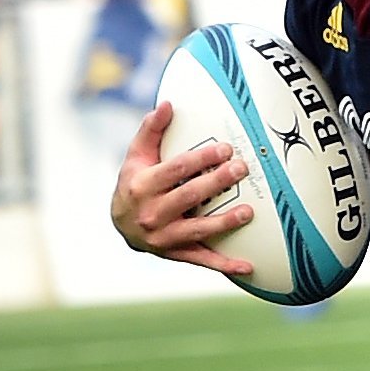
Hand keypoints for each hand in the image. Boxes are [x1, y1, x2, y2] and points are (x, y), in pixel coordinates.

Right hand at [109, 101, 254, 277]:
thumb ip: (151, 130)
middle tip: (242, 169)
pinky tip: (249, 266)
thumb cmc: (134, 183)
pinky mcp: (176, 254)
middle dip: (217, 182)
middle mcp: (151, 213)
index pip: (176, 169)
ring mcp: (163, 237)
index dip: (202, 158)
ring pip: (198, 229)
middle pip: (189, 196)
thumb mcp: (136, 156)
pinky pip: (203, 261)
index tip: (225, 148)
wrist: (120, 224)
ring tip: (248, 212)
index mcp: (142, 185)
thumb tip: (168, 104)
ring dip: (224, 222)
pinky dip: (225, 265)